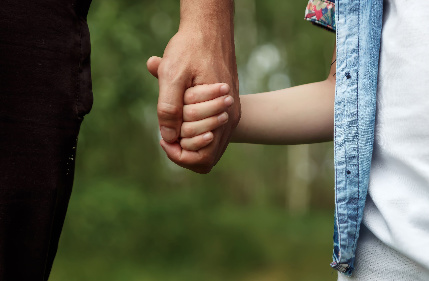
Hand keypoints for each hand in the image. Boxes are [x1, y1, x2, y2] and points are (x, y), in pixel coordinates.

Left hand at [147, 24, 239, 173]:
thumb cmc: (191, 48)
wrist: (210, 29)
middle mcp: (230, 119)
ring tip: (174, 120)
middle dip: (182, 148)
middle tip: (167, 128)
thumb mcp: (172, 73)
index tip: (164, 137)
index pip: (202, 158)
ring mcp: (230, 116)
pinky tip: (182, 114)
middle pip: (205, 158)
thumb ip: (168, 107)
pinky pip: (212, 133)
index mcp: (222, 114)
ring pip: (209, 147)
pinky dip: (194, 130)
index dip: (178, 154)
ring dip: (188, 139)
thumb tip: (168, 137)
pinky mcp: (227, 110)